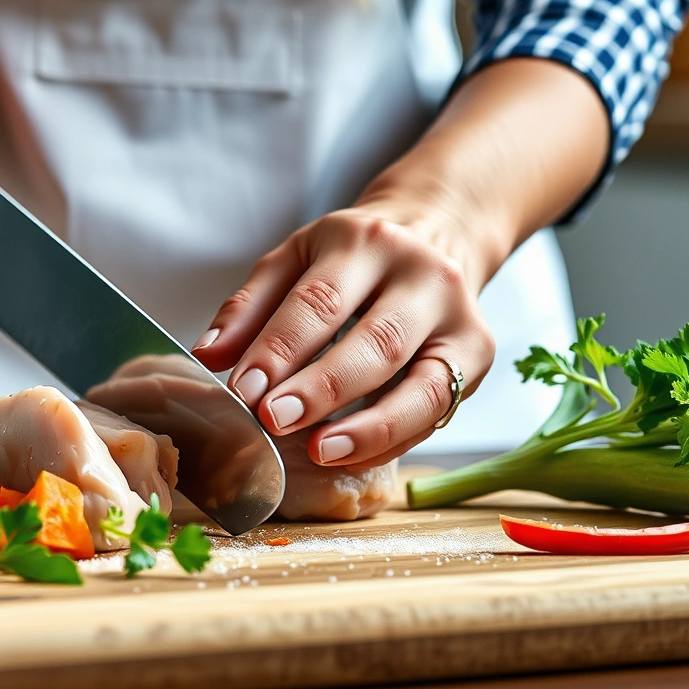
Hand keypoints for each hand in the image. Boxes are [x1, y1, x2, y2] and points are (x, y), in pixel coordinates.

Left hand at [192, 205, 493, 466]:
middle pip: (376, 343)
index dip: (280, 350)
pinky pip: (437, 408)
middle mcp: (423, 275)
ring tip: (320, 451)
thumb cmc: (351, 258)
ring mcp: (459, 317)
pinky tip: (351, 454)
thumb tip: (209, 357)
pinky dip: (393, 438)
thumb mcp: (294, 260)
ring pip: (422, 384)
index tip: (243, 391)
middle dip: (323, 388)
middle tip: (274, 421)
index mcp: (366, 242)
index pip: (320, 301)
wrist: (436, 234)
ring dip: (370, 426)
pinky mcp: (478, 354)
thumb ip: (249, 306)